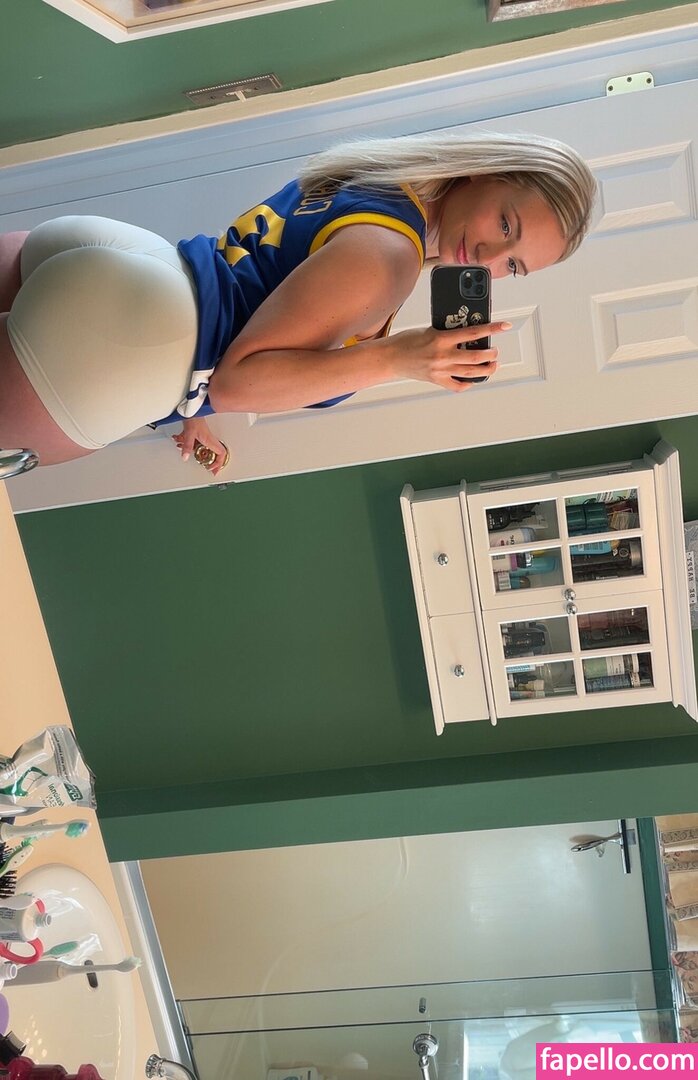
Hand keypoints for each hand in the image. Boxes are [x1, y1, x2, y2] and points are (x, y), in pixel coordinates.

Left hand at [172, 417, 229, 476]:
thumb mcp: (189, 434)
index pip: (221, 454)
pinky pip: (196, 443)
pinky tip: (180, 441)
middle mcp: (209, 440)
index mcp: (210, 441)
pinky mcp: (199, 434)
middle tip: (210, 468)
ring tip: (192, 455)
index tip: (213, 469)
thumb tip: (185, 457)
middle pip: (215, 454)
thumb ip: (187, 446)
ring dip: (197, 453)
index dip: (219, 463)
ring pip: (205, 449)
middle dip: (212, 462)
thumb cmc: (194, 418)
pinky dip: (188, 445)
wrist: (191, 409)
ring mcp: (204, 437)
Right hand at [387, 321, 510, 390]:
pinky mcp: (437, 380)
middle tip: (495, 351)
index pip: (473, 332)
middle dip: (491, 354)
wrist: (390, 358)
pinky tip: (472, 379)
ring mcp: (441, 370)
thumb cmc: (407, 342)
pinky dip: (467, 384)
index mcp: (441, 339)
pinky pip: (457, 386)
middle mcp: (443, 356)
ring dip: (486, 369)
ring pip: (471, 373)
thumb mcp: (429, 330)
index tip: (504, 326)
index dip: (492, 329)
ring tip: (492, 365)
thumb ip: (448, 332)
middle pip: (476, 357)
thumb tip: (467, 333)